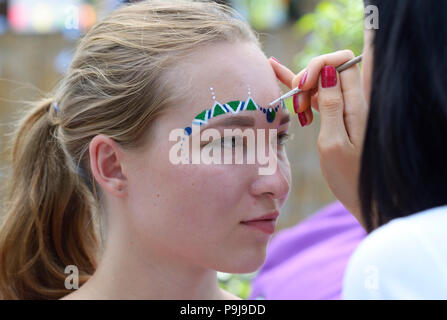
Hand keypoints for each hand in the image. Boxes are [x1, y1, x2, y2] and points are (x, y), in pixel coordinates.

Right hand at [269, 50, 367, 220]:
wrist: (365, 197)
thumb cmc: (349, 177)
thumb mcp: (334, 143)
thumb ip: (332, 106)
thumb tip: (328, 71)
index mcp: (357, 105)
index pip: (342, 61)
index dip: (318, 66)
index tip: (303, 88)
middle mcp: (354, 102)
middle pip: (330, 69)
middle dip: (308, 79)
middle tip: (298, 106)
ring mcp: (347, 109)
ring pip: (322, 82)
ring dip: (304, 91)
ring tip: (298, 113)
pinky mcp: (339, 117)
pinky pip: (320, 96)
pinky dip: (302, 90)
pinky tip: (279, 73)